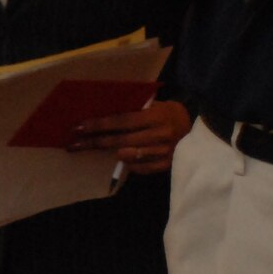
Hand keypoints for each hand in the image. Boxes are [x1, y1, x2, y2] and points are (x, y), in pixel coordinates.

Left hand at [67, 99, 192, 174]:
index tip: (79, 128)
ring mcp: (164, 151)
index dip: (99, 125)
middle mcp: (159, 134)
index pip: (121, 121)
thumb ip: (135, 110)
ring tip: (94, 150)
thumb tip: (105, 114)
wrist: (196, 125)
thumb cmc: (168, 112)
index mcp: (155, 116)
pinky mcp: (168, 165)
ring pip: (131, 156)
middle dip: (96, 142)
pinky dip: (130, 164)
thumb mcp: (154, 105)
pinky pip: (143, 168)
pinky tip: (121, 160)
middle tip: (75, 144)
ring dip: (111, 153)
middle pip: (121, 140)